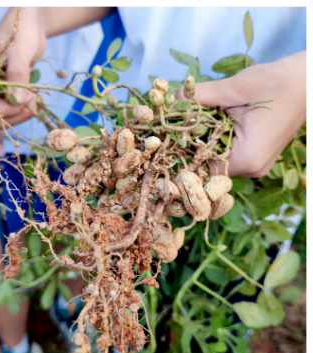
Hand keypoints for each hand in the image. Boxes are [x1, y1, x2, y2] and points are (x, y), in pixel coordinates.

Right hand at [0, 7, 46, 126]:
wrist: (32, 24)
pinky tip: (35, 100)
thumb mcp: (19, 52)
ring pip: (3, 113)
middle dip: (13, 113)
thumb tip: (18, 100)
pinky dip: (25, 108)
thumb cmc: (19, 30)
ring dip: (20, 113)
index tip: (22, 101)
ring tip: (35, 100)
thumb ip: (18, 75)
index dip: (2, 108)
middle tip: (32, 101)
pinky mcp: (9, 90)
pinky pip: (14, 108)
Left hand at [176, 51, 305, 177]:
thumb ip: (198, 97)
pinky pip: (226, 152)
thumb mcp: (232, 89)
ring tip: (183, 123)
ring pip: (215, 158)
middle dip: (187, 146)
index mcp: (246, 159)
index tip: (160, 140)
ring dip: (200, 141)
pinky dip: (213, 139)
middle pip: (206, 165)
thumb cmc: (277, 83)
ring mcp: (255, 163)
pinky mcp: (256, 154)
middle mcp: (251, 168)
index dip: (178, 153)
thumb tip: (168, 100)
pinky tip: (203, 123)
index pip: (200, 168)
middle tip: (166, 128)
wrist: (310, 80)